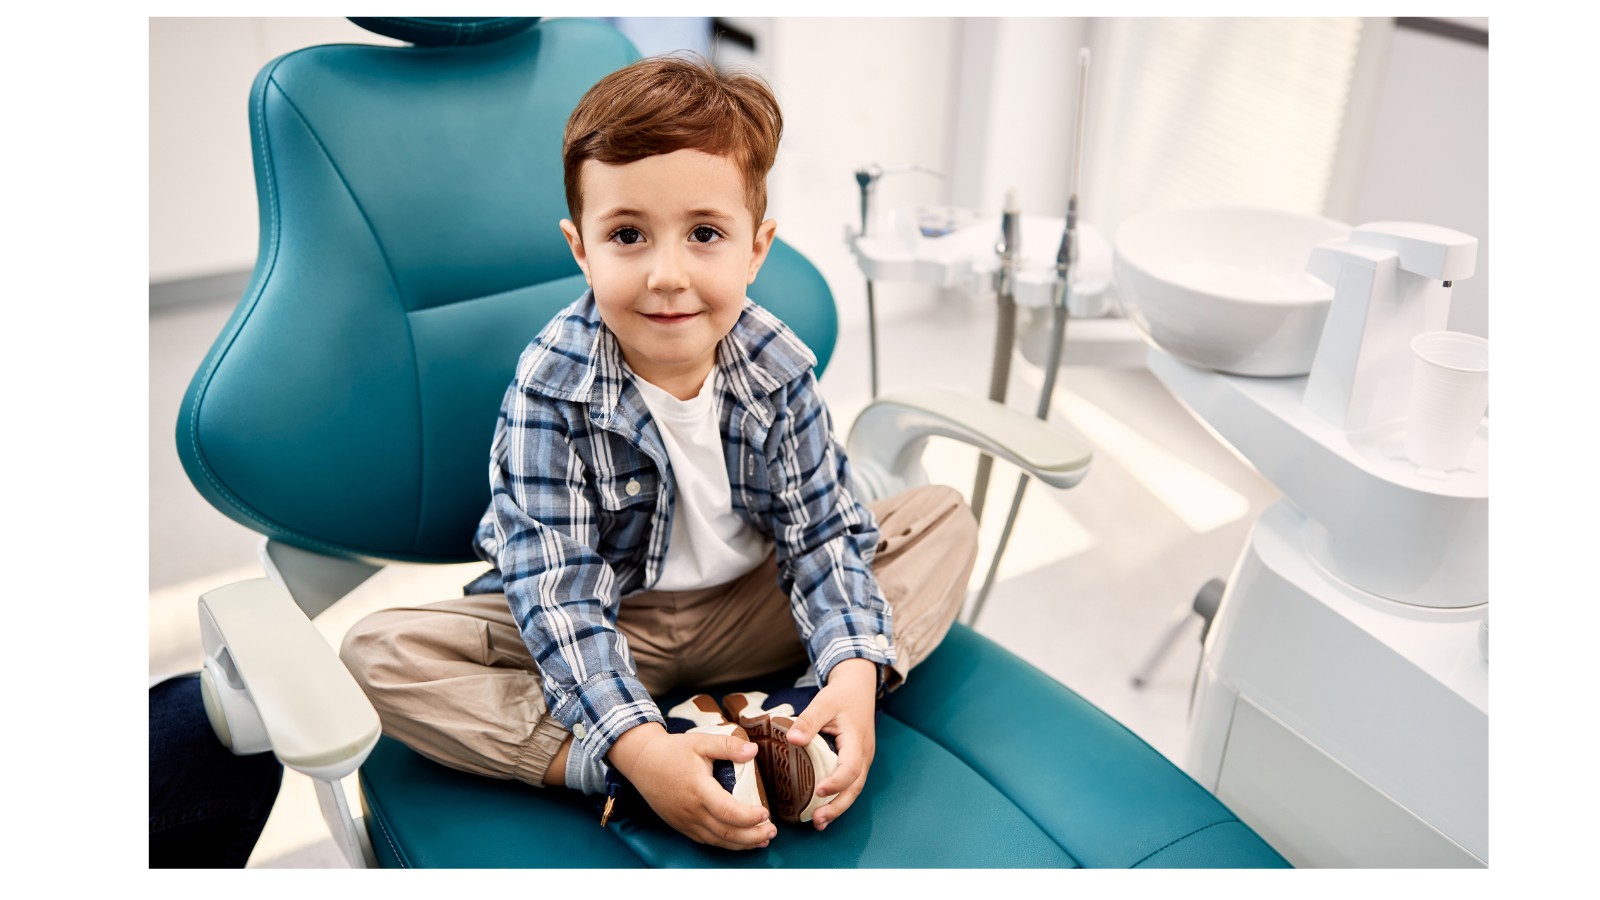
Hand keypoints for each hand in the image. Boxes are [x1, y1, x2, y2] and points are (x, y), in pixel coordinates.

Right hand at [608, 722, 776, 849]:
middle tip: (772, 832)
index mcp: (698, 790)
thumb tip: (753, 751)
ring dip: (742, 844)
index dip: (750, 817)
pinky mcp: (680, 825)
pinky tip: (739, 841)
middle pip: (726, 832)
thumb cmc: (673, 751)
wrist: (642, 761)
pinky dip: (725, 844)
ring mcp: (685, 821)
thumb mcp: (701, 742)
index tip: (766, 813)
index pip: (728, 812)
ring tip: (762, 840)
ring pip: (717, 841)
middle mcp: (691, 811)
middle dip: (753, 836)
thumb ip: (728, 746)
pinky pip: (706, 840)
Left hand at [785, 658, 877, 830]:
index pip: (851, 768)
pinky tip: (822, 809)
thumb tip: (791, 739)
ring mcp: (862, 760)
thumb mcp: (824, 702)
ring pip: (853, 790)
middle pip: (855, 787)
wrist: (859, 688)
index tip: (819, 791)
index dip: (836, 782)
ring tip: (818, 822)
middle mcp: (864, 755)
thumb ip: (809, 720)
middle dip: (837, 806)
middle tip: (817, 820)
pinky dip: (838, 798)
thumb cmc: (841, 695)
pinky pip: (850, 784)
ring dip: (838, 807)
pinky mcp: (856, 762)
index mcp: (857, 741)